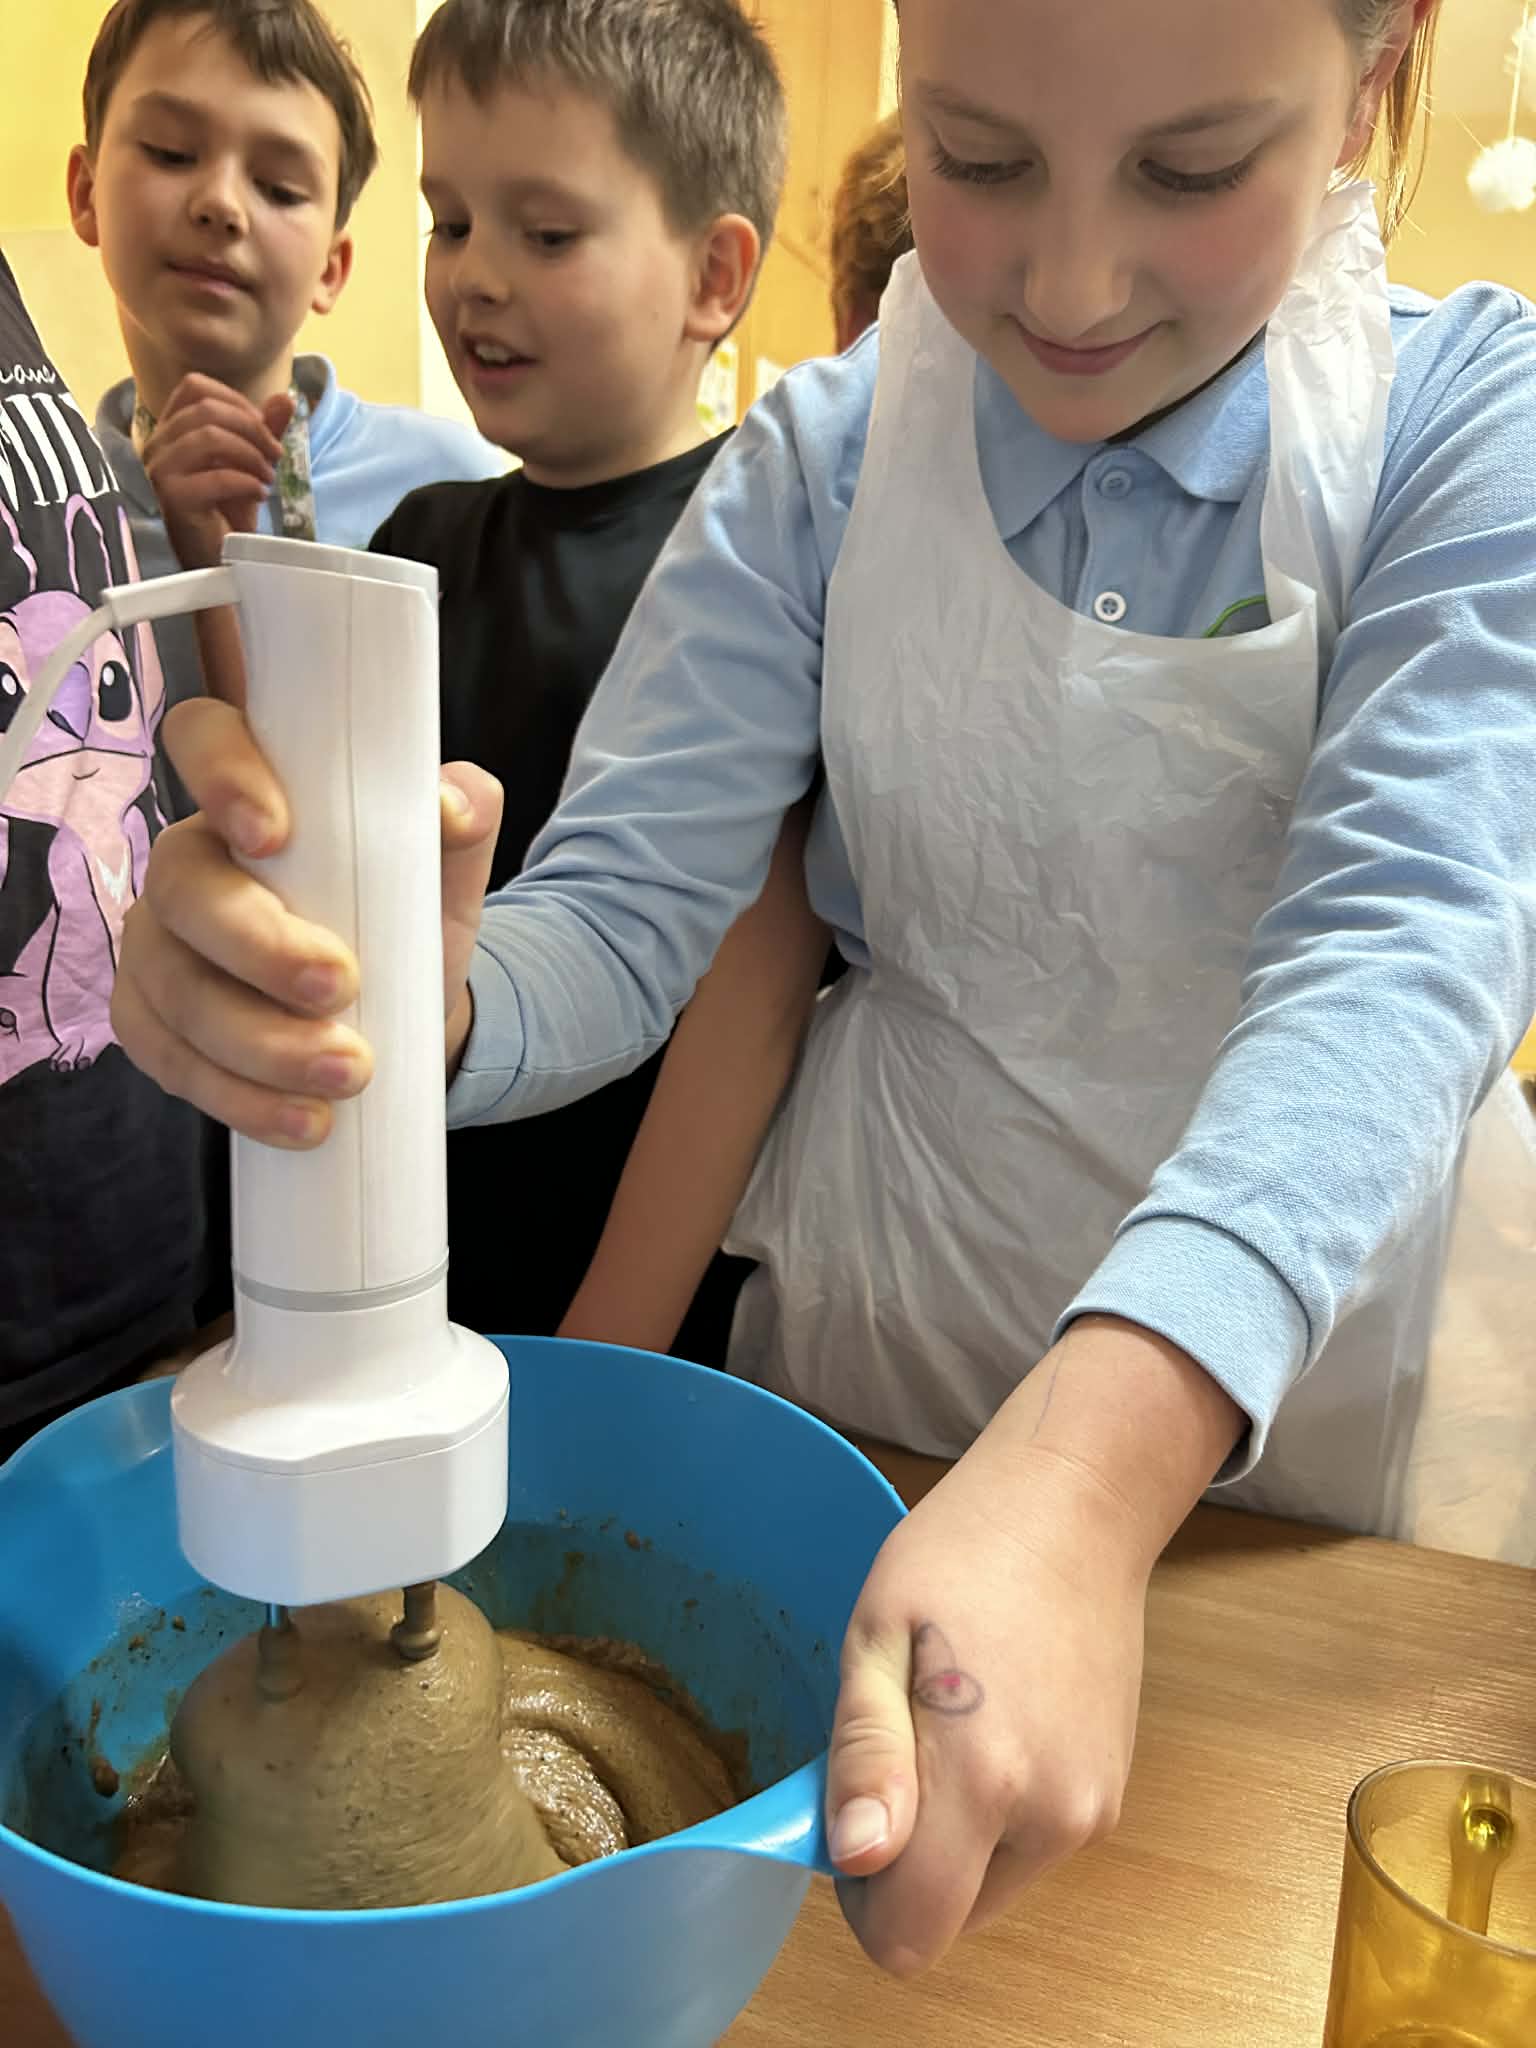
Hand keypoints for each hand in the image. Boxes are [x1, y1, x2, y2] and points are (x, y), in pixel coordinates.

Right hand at [111, 697, 503, 1145]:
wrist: (402, 1019)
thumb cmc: (406, 921)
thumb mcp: (446, 869)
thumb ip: (462, 816)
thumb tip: (454, 803)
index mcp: (250, 797)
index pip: (202, 738)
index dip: (221, 774)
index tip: (274, 833)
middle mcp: (189, 867)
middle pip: (184, 892)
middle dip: (260, 948)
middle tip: (342, 988)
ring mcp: (160, 950)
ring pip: (176, 992)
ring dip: (261, 1044)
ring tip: (349, 1073)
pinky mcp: (154, 1026)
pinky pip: (169, 1063)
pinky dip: (240, 1099)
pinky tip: (303, 1120)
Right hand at [143, 374, 294, 569]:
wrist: (218, 559)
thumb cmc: (227, 511)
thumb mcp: (250, 463)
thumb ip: (264, 430)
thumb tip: (288, 398)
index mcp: (171, 430)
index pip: (194, 387)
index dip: (235, 400)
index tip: (264, 428)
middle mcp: (157, 445)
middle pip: (205, 408)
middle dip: (251, 428)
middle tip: (275, 455)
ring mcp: (160, 470)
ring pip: (208, 437)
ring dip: (250, 453)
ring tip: (268, 476)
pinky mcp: (172, 498)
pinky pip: (215, 477)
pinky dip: (246, 482)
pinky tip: (259, 494)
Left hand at [825, 1317, 1241, 1975]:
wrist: (1076, 1509)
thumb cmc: (962, 1554)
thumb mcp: (878, 1633)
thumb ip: (865, 1754)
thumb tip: (857, 1860)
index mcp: (984, 1776)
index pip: (911, 1934)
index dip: (860, 1898)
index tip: (853, 1809)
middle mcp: (1052, 1815)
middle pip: (948, 1917)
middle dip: (906, 1862)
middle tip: (898, 1744)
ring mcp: (1092, 1810)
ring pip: (989, 1886)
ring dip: (953, 1838)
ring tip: (947, 1721)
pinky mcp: (1111, 1796)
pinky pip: (1029, 1848)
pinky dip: (998, 1813)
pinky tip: (994, 1718)